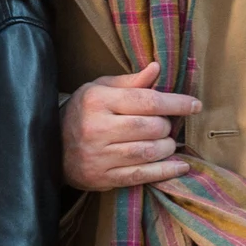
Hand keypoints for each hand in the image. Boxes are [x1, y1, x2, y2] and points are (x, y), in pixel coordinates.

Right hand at [61, 62, 199, 190]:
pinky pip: (140, 175)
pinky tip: (179, 166)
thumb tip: (157, 68)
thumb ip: (130, 82)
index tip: (195, 105)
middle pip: (150, 127)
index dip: (176, 103)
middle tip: (168, 126)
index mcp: (98, 100)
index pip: (146, 100)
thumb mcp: (100, 89)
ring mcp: (99, 155)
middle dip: (167, 127)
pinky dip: (164, 172)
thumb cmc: (82, 112)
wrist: (50, 146)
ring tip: (168, 143)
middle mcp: (97, 127)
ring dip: (167, 148)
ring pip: (147, 152)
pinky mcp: (102, 177)